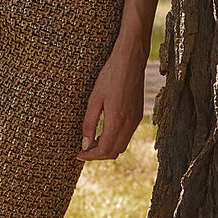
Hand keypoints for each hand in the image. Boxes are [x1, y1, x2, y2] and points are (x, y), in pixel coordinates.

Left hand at [80, 39, 145, 161]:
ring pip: (122, 146)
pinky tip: (104, 132)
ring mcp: (136, 120)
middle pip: (114, 152)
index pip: (104, 150)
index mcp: (117, 121)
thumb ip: (89, 123)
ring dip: (107, 148)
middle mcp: (129, 124)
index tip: (78, 154)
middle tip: (83, 149)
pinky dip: (115, 140)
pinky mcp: (138, 115)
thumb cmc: (109, 76)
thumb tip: (84, 144)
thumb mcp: (94, 99)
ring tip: (91, 141)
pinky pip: (127, 136)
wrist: (130, 61)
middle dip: (98, 155)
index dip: (90, 156)